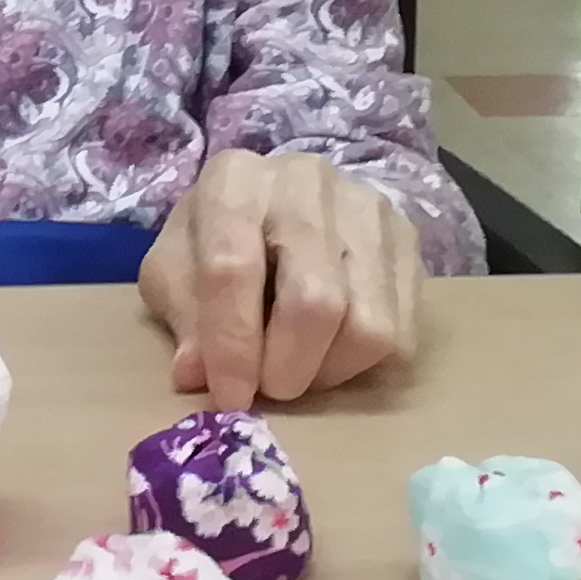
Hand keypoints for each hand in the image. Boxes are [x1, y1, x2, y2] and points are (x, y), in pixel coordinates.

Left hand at [139, 150, 420, 407]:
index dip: (231, 344)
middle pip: (315, 300)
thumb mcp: (175, 273)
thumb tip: (197, 374)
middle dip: (288, 367)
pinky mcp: (405, 237)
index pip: (233, 268)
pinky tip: (331, 350)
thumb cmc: (213, 243)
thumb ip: (184, 319)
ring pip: (368, 324)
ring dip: (328, 371)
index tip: (230, 397)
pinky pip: (401, 332)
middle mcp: (305, 181)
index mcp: (234, 181)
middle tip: (270, 389)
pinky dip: (363, 365)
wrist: (269, 204)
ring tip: (299, 368)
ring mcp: (365, 206)